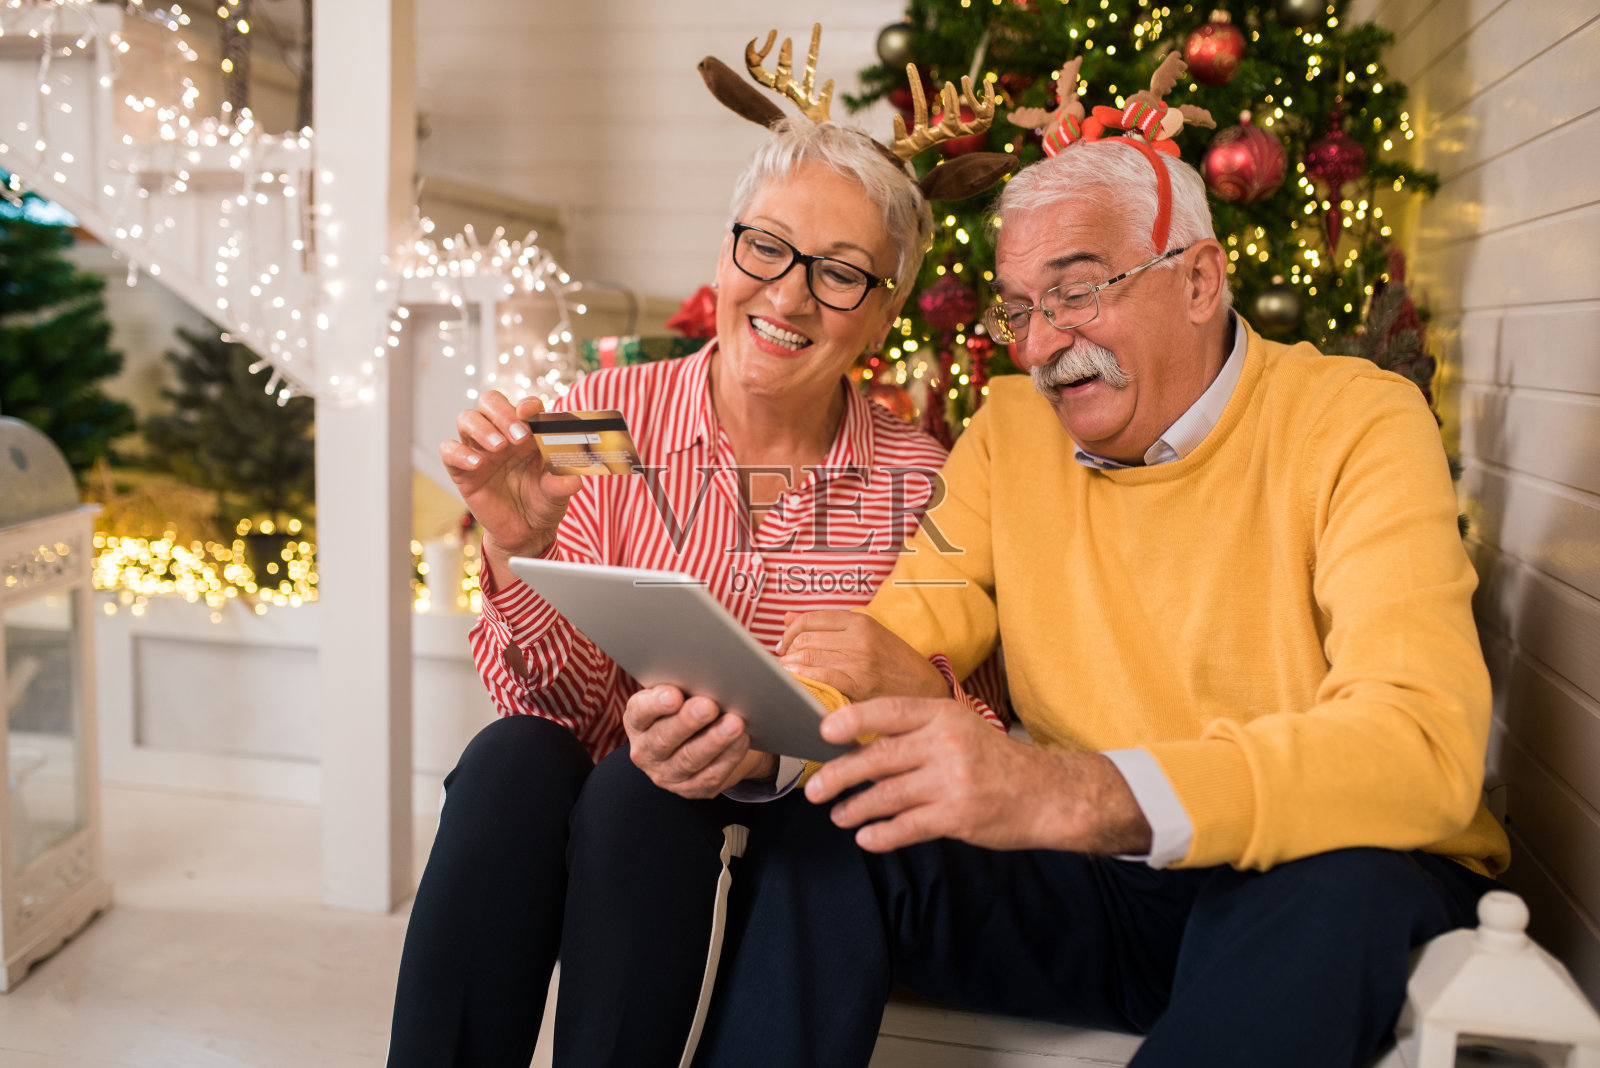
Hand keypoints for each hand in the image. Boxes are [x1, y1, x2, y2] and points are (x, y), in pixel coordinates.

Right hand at [438, 390, 582, 588]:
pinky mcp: (462, 469)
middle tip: (517, 435)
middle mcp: (502, 434)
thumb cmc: (544, 503)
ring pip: (467, 418)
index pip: (523, 406)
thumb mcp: (557, 493)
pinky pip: (449, 450)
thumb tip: (573, 480)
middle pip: (490, 402)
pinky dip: (459, 452)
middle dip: (502, 412)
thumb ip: (562, 484)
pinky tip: (476, 464)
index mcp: (528, 433)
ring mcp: (480, 450)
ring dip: (482, 428)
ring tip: (499, 447)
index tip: (531, 412)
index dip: (527, 404)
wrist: (526, 532)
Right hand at [624, 685, 779, 798]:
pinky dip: (728, 757)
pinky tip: (741, 740)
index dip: (656, 704)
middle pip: (664, 738)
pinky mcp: (690, 789)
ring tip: (734, 723)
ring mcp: (666, 774)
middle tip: (708, 706)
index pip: (640, 712)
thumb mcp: (679, 692)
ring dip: (713, 741)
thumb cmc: (688, 705)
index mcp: (637, 721)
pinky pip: (709, 776)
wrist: (701, 739)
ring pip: (689, 759)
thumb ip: (684, 684)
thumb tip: (707, 673)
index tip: (674, 695)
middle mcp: (646, 750)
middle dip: (688, 722)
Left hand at [777, 611, 948, 701]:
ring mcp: (859, 661)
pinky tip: (797, 684)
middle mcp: (859, 638)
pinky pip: (820, 678)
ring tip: (787, 674)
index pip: (810, 619)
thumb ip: (828, 625)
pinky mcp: (859, 685)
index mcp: (860, 621)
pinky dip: (802, 680)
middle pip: (805, 639)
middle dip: (787, 652)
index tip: (784, 644)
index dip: (790, 632)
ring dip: (790, 667)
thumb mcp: (868, 634)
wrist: (926, 690)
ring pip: (808, 658)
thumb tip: (787, 617)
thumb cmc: (896, 664)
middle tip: (784, 663)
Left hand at [803, 697, 1151, 854]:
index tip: (824, 731)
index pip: (889, 711)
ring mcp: (952, 781)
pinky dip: (881, 835)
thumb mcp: (961, 728)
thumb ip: (917, 731)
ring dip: (856, 809)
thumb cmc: (995, 761)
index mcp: (944, 715)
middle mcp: (946, 743)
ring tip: (838, 816)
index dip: (852, 719)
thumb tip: (858, 741)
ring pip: (887, 795)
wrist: (1048, 794)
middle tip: (814, 789)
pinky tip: (867, 838)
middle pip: (878, 757)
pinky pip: (907, 826)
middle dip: (839, 775)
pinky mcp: (958, 816)